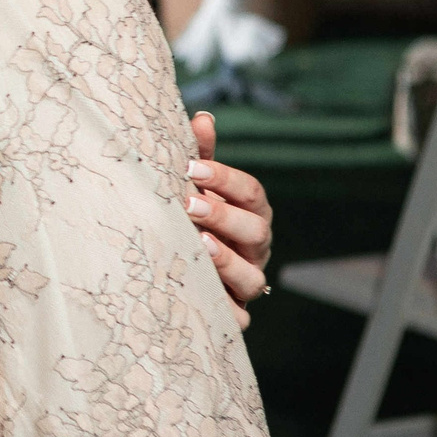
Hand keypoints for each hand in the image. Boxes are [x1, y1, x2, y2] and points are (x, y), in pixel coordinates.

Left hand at [187, 111, 272, 325]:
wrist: (180, 267)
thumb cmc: (191, 217)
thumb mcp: (195, 187)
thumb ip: (200, 157)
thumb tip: (202, 118)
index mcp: (251, 213)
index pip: (251, 193)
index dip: (225, 179)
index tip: (190, 168)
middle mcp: (255, 248)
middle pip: (255, 231)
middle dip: (224, 217)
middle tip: (188, 205)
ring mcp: (248, 282)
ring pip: (252, 278)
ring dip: (226, 262)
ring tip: (199, 246)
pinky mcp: (235, 315)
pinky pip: (236, 317)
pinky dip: (220, 307)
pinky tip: (196, 292)